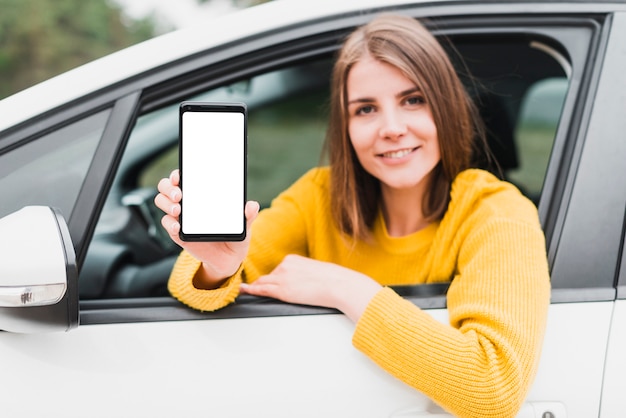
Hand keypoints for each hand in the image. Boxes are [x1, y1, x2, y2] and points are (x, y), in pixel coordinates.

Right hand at [154, 169, 259, 287]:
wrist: (229, 258)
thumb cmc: (235, 235)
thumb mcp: (243, 225)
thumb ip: (248, 215)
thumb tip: (252, 205)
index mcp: (202, 194)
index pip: (185, 177)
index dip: (178, 173)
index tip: (179, 175)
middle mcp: (187, 202)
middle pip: (166, 186)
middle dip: (168, 187)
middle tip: (179, 195)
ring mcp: (180, 217)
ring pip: (161, 201)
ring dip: (166, 203)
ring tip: (177, 209)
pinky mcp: (177, 233)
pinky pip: (166, 223)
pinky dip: (169, 223)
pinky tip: (178, 226)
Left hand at [240, 254, 381, 322]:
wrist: (339, 285)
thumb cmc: (334, 280)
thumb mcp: (316, 271)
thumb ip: (304, 274)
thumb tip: (303, 282)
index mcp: (293, 260)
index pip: (278, 270)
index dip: (273, 278)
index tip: (269, 282)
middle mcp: (285, 266)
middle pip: (269, 277)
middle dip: (265, 284)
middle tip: (254, 290)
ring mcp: (282, 278)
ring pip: (264, 283)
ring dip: (257, 288)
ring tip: (246, 292)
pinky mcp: (282, 291)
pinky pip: (262, 290)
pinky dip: (251, 290)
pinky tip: (244, 291)